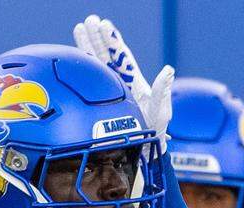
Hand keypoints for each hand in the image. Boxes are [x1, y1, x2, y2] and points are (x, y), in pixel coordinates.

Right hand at [72, 15, 174, 146]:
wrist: (142, 150)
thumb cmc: (154, 131)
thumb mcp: (161, 111)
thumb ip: (162, 90)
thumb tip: (169, 70)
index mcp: (134, 81)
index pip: (122, 55)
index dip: (113, 40)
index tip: (104, 25)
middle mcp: (121, 82)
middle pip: (107, 54)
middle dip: (98, 37)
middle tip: (89, 20)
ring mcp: (110, 90)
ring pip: (97, 64)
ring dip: (88, 46)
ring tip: (80, 28)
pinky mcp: (101, 101)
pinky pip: (90, 82)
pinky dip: (83, 69)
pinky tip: (74, 57)